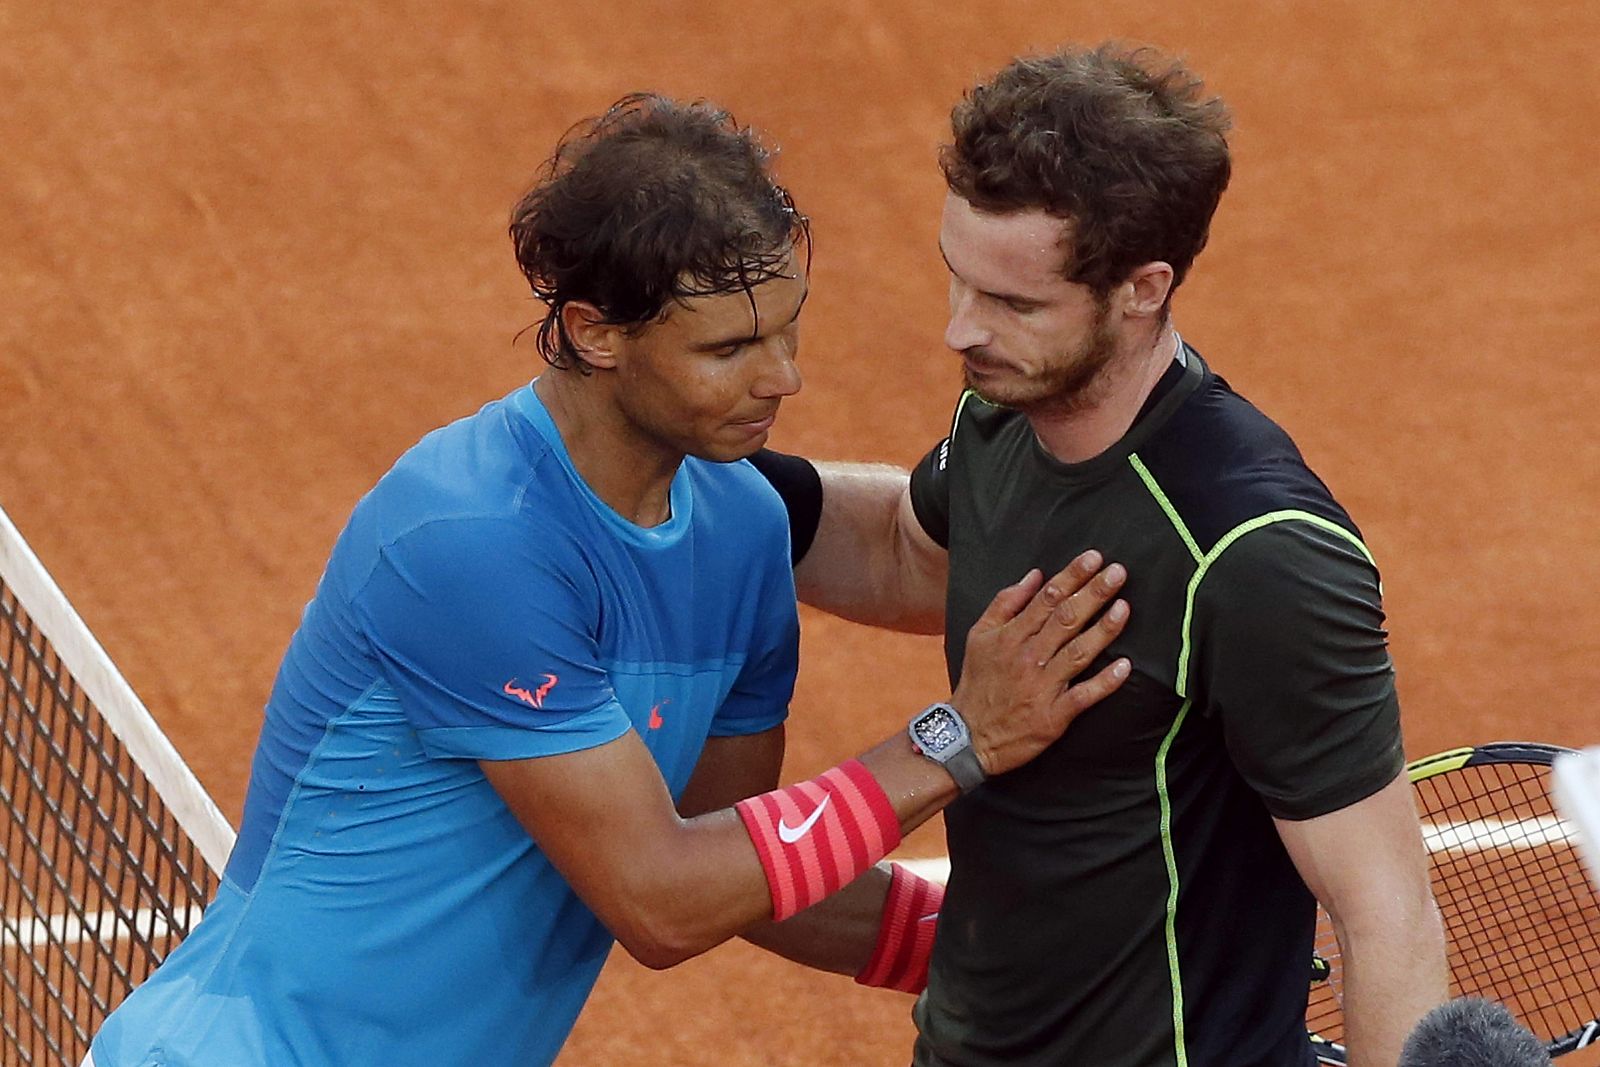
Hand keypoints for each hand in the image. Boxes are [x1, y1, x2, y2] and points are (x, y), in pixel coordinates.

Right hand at [950, 551, 1129, 776]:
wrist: (968, 735)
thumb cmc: (978, 682)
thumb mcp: (979, 636)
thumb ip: (1005, 604)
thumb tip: (1034, 575)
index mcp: (1012, 636)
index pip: (1047, 599)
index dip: (1072, 576)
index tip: (1094, 558)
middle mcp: (1029, 658)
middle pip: (1066, 619)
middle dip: (1093, 593)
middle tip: (1118, 572)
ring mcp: (1043, 687)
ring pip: (1078, 653)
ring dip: (1103, 630)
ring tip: (1124, 607)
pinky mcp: (1053, 716)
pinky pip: (1083, 696)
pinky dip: (1105, 682)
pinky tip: (1125, 666)